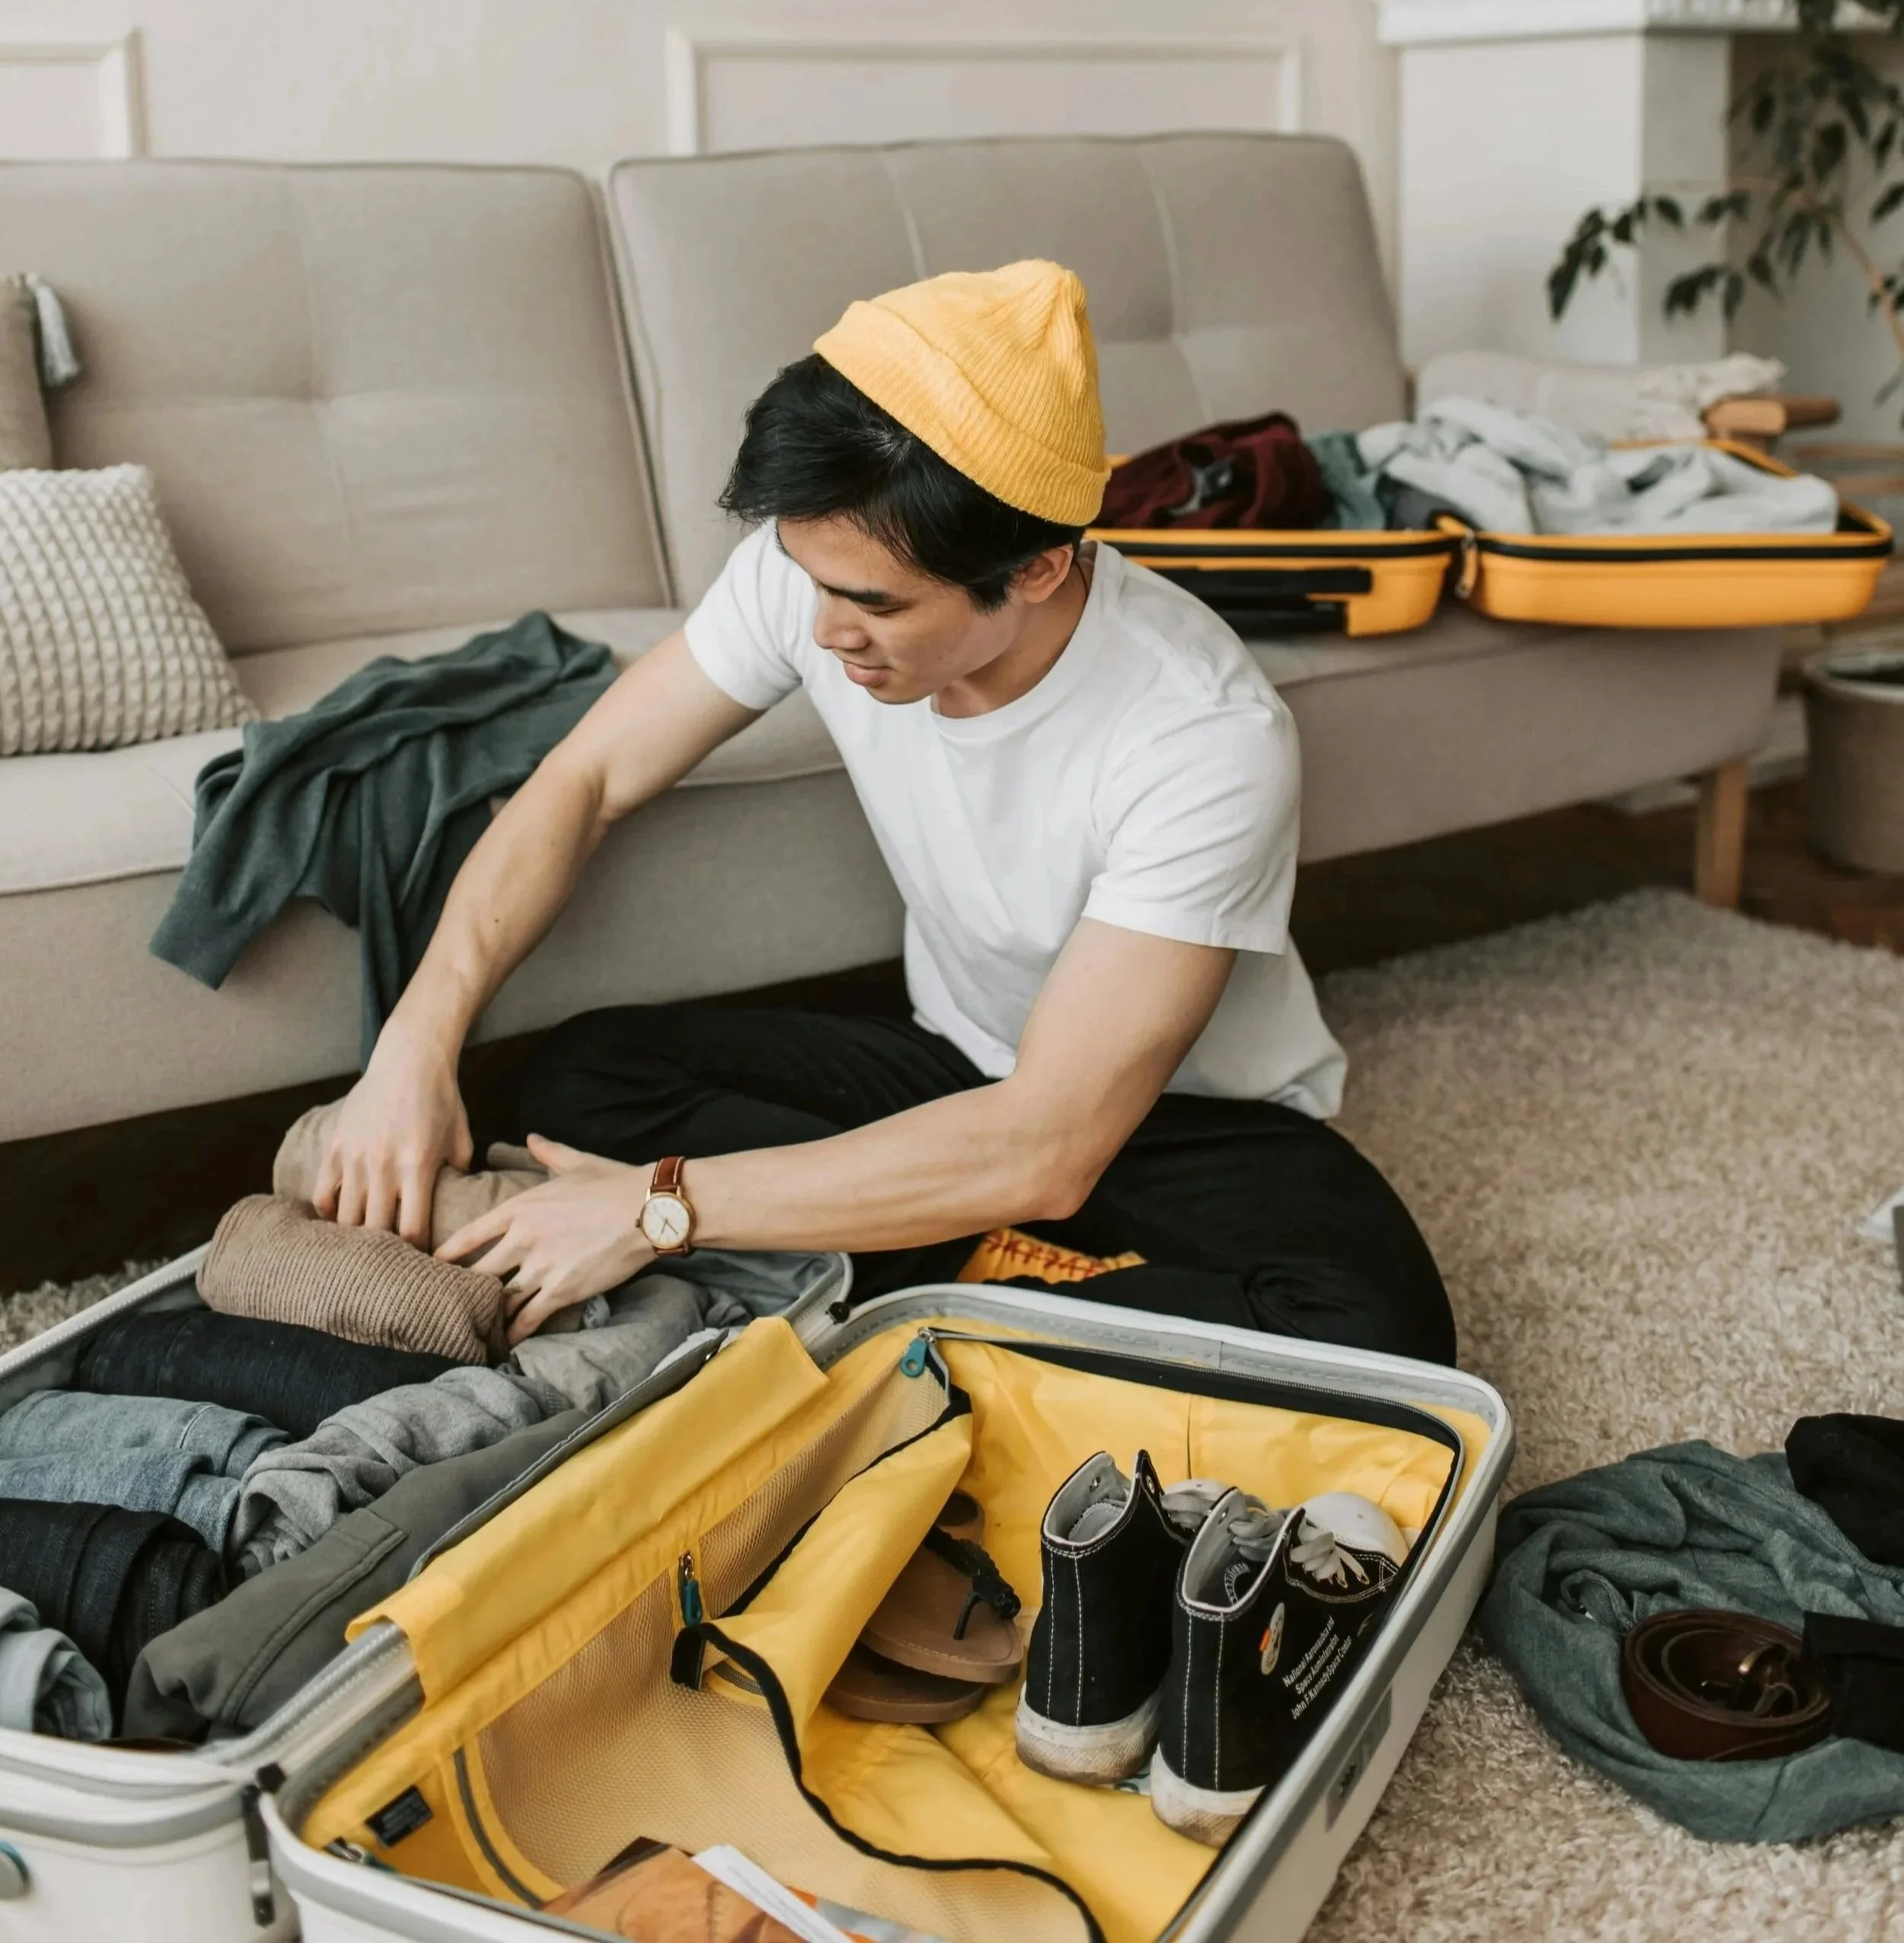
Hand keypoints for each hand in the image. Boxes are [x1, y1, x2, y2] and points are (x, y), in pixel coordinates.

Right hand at [313, 1028, 472, 1245]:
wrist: (409, 1059)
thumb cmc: (442, 1101)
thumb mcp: (461, 1139)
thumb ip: (457, 1176)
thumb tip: (455, 1209)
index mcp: (417, 1164)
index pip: (411, 1228)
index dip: (416, 1252)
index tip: (423, 1263)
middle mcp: (382, 1164)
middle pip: (375, 1230)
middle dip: (386, 1253)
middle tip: (393, 1264)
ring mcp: (354, 1156)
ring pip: (346, 1218)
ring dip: (356, 1238)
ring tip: (366, 1251)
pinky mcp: (335, 1147)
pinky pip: (323, 1194)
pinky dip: (329, 1214)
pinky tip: (340, 1222)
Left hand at [435, 1134, 655, 1345]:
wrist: (647, 1210)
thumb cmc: (614, 1183)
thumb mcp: (576, 1162)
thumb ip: (548, 1152)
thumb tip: (532, 1137)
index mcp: (520, 1208)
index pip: (470, 1235)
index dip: (447, 1254)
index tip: (432, 1266)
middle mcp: (523, 1239)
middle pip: (478, 1272)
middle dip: (463, 1290)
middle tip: (448, 1304)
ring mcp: (541, 1267)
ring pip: (501, 1298)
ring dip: (488, 1313)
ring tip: (473, 1327)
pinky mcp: (562, 1290)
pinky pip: (528, 1317)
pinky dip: (514, 1332)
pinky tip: (504, 1342)